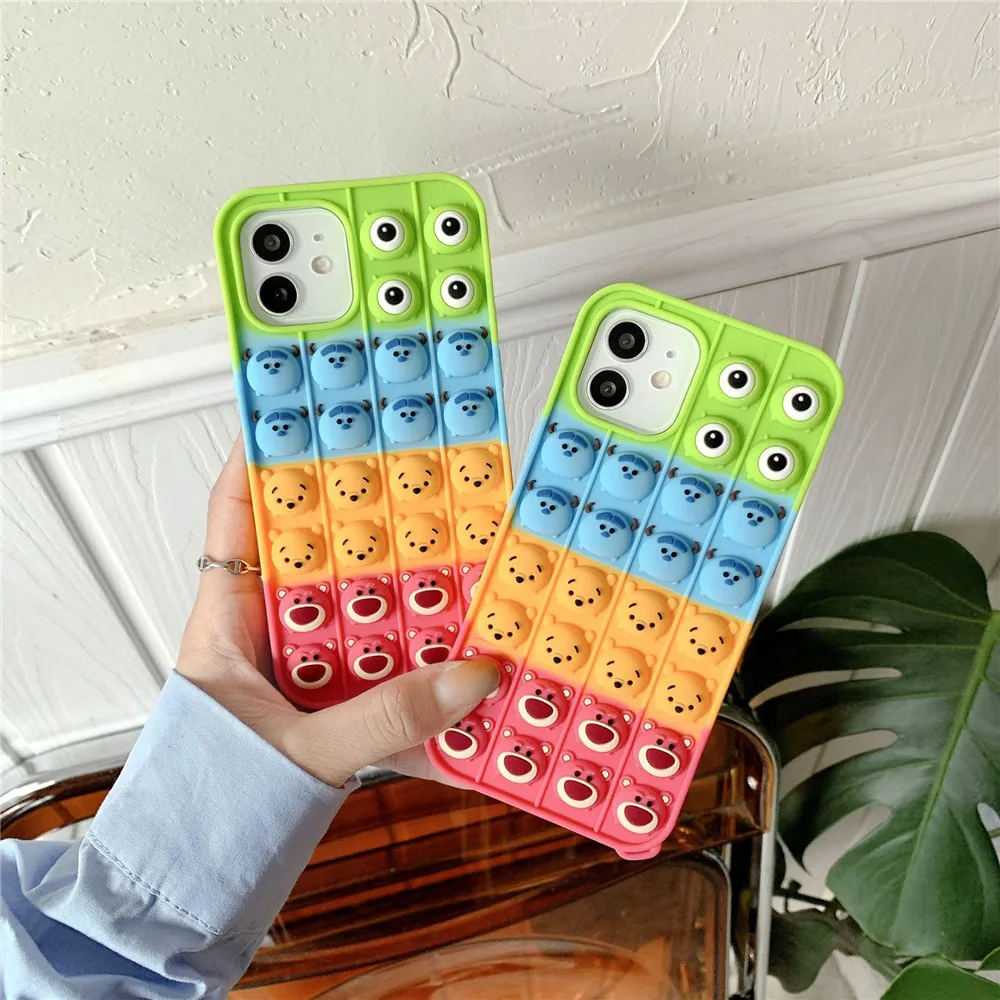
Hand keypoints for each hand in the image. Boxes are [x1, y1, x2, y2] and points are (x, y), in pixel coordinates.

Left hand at [177, 435, 497, 788]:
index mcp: (227, 622)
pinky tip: (467, 666)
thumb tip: (472, 676)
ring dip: (408, 594)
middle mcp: (269, 633)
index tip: (302, 410)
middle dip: (365, 517)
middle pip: (317, 549)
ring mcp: (306, 668)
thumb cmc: (217, 805)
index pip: (236, 516)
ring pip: (362, 607)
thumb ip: (384, 720)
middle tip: (416, 480)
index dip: (263, 457)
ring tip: (459, 561)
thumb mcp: (299, 754)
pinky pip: (387, 668)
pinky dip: (424, 667)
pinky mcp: (337, 704)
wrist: (208, 876)